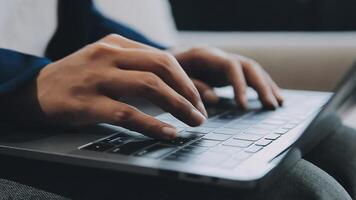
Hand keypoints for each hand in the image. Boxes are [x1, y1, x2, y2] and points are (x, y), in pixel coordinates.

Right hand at [0, 34, 206, 138]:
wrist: (35, 90)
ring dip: (178, 106)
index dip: (186, 80)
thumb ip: (135, 67)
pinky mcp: (88, 103)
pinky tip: (168, 133)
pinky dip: (153, 124)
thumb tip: (172, 85)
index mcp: (116, 44)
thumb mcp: (106, 62)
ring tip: (194, 121)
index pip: (162, 58)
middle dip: (188, 91)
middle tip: (200, 112)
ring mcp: (98, 78)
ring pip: (149, 87)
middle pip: (161, 68)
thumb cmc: (77, 78)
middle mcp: (109, 56)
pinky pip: (128, 113)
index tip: (197, 99)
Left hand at [172, 47, 283, 108]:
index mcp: (205, 56)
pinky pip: (249, 77)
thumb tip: (214, 99)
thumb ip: (192, 86)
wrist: (163, 61)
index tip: (244, 106)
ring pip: (253, 71)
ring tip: (278, 104)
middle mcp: (220, 57)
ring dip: (267, 86)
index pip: (230, 66)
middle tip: (271, 105)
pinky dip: (261, 87)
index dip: (239, 85)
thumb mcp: (172, 78)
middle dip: (261, 86)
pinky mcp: (228, 72)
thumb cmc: (165, 71)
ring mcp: (225, 63)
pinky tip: (271, 98)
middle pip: (248, 67)